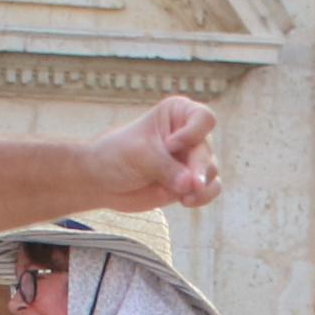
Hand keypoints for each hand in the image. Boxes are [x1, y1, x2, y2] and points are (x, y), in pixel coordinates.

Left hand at [82, 96, 224, 213]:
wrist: (102, 181)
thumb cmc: (117, 156)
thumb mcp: (141, 155)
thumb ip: (167, 168)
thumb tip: (191, 185)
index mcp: (178, 113)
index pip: (204, 118)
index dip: (193, 133)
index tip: (169, 144)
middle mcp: (189, 134)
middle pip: (207, 150)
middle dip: (198, 168)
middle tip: (190, 185)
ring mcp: (190, 160)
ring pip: (212, 171)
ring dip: (200, 185)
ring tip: (182, 196)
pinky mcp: (190, 182)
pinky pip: (211, 189)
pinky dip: (203, 197)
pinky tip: (185, 201)